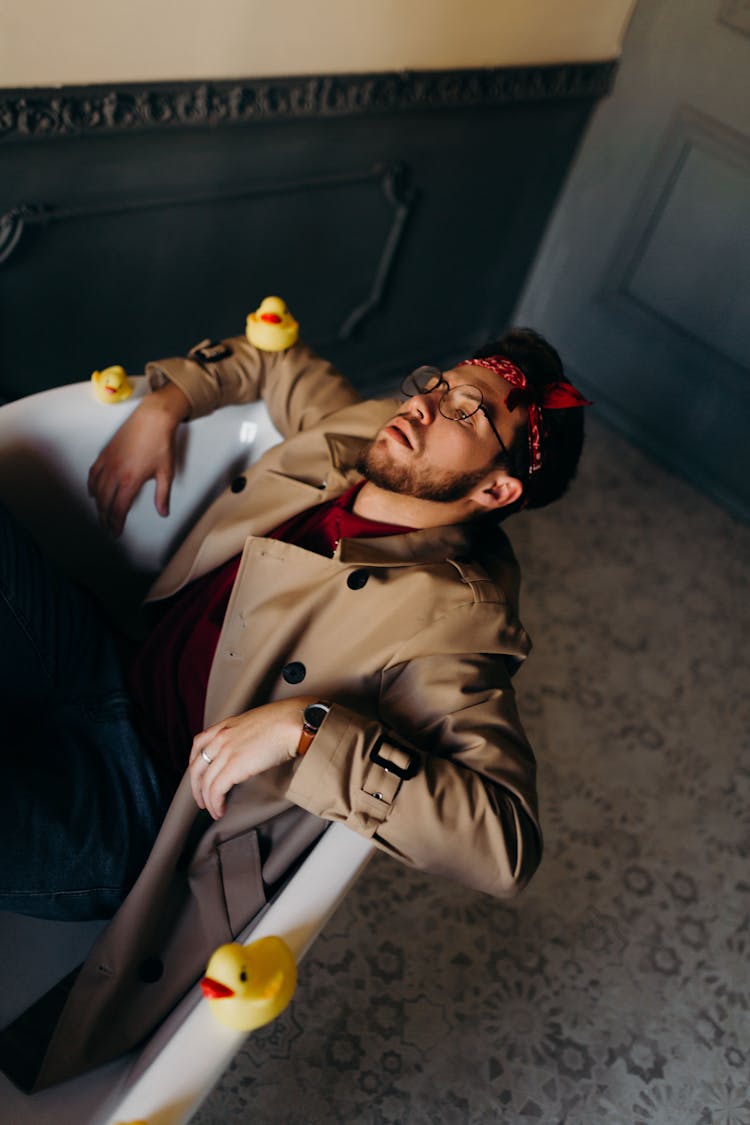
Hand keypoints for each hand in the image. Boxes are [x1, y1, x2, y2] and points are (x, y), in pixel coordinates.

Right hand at [87, 382, 187, 536]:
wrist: (153, 419)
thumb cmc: (161, 443)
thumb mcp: (166, 472)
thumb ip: (163, 495)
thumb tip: (163, 512)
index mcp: (130, 481)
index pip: (119, 509)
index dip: (116, 523)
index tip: (116, 532)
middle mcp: (115, 474)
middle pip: (105, 502)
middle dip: (105, 518)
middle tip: (108, 527)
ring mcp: (108, 463)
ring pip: (96, 490)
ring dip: (98, 505)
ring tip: (101, 514)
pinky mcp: (105, 454)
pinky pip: (93, 474)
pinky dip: (91, 486)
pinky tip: (93, 492)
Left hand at [189, 697, 316, 818]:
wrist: (293, 722)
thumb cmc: (285, 721)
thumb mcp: (256, 723)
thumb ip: (246, 735)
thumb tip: (249, 751)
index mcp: (226, 725)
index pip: (198, 744)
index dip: (194, 763)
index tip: (199, 775)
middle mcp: (221, 737)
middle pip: (196, 767)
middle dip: (196, 787)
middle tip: (202, 800)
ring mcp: (226, 751)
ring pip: (205, 782)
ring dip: (207, 800)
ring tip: (214, 811)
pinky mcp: (234, 766)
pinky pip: (216, 790)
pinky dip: (215, 803)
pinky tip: (220, 810)